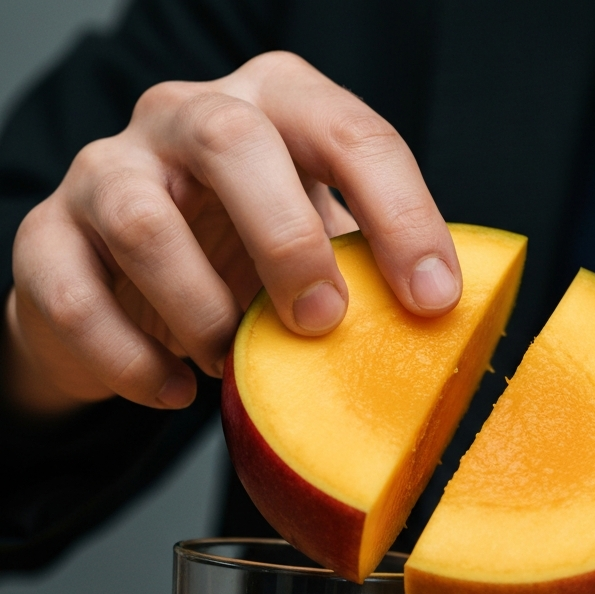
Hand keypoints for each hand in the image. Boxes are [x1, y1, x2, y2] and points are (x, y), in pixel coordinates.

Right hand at [3, 51, 460, 414]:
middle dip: (286, 241)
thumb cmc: (245, 262)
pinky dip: (132, 361)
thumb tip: (452, 327)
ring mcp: (108, 172)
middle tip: (322, 324)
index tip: (435, 299)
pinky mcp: (49, 239)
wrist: (127, 286)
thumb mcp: (320, 250)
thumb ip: (369, 270)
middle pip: (230, 140)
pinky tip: (175, 390)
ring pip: (143, 222)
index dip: (400, 214)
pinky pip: (75, 298)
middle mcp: (184, 118)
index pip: (349, 133)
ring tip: (232, 366)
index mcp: (275, 108)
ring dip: (202, 312)